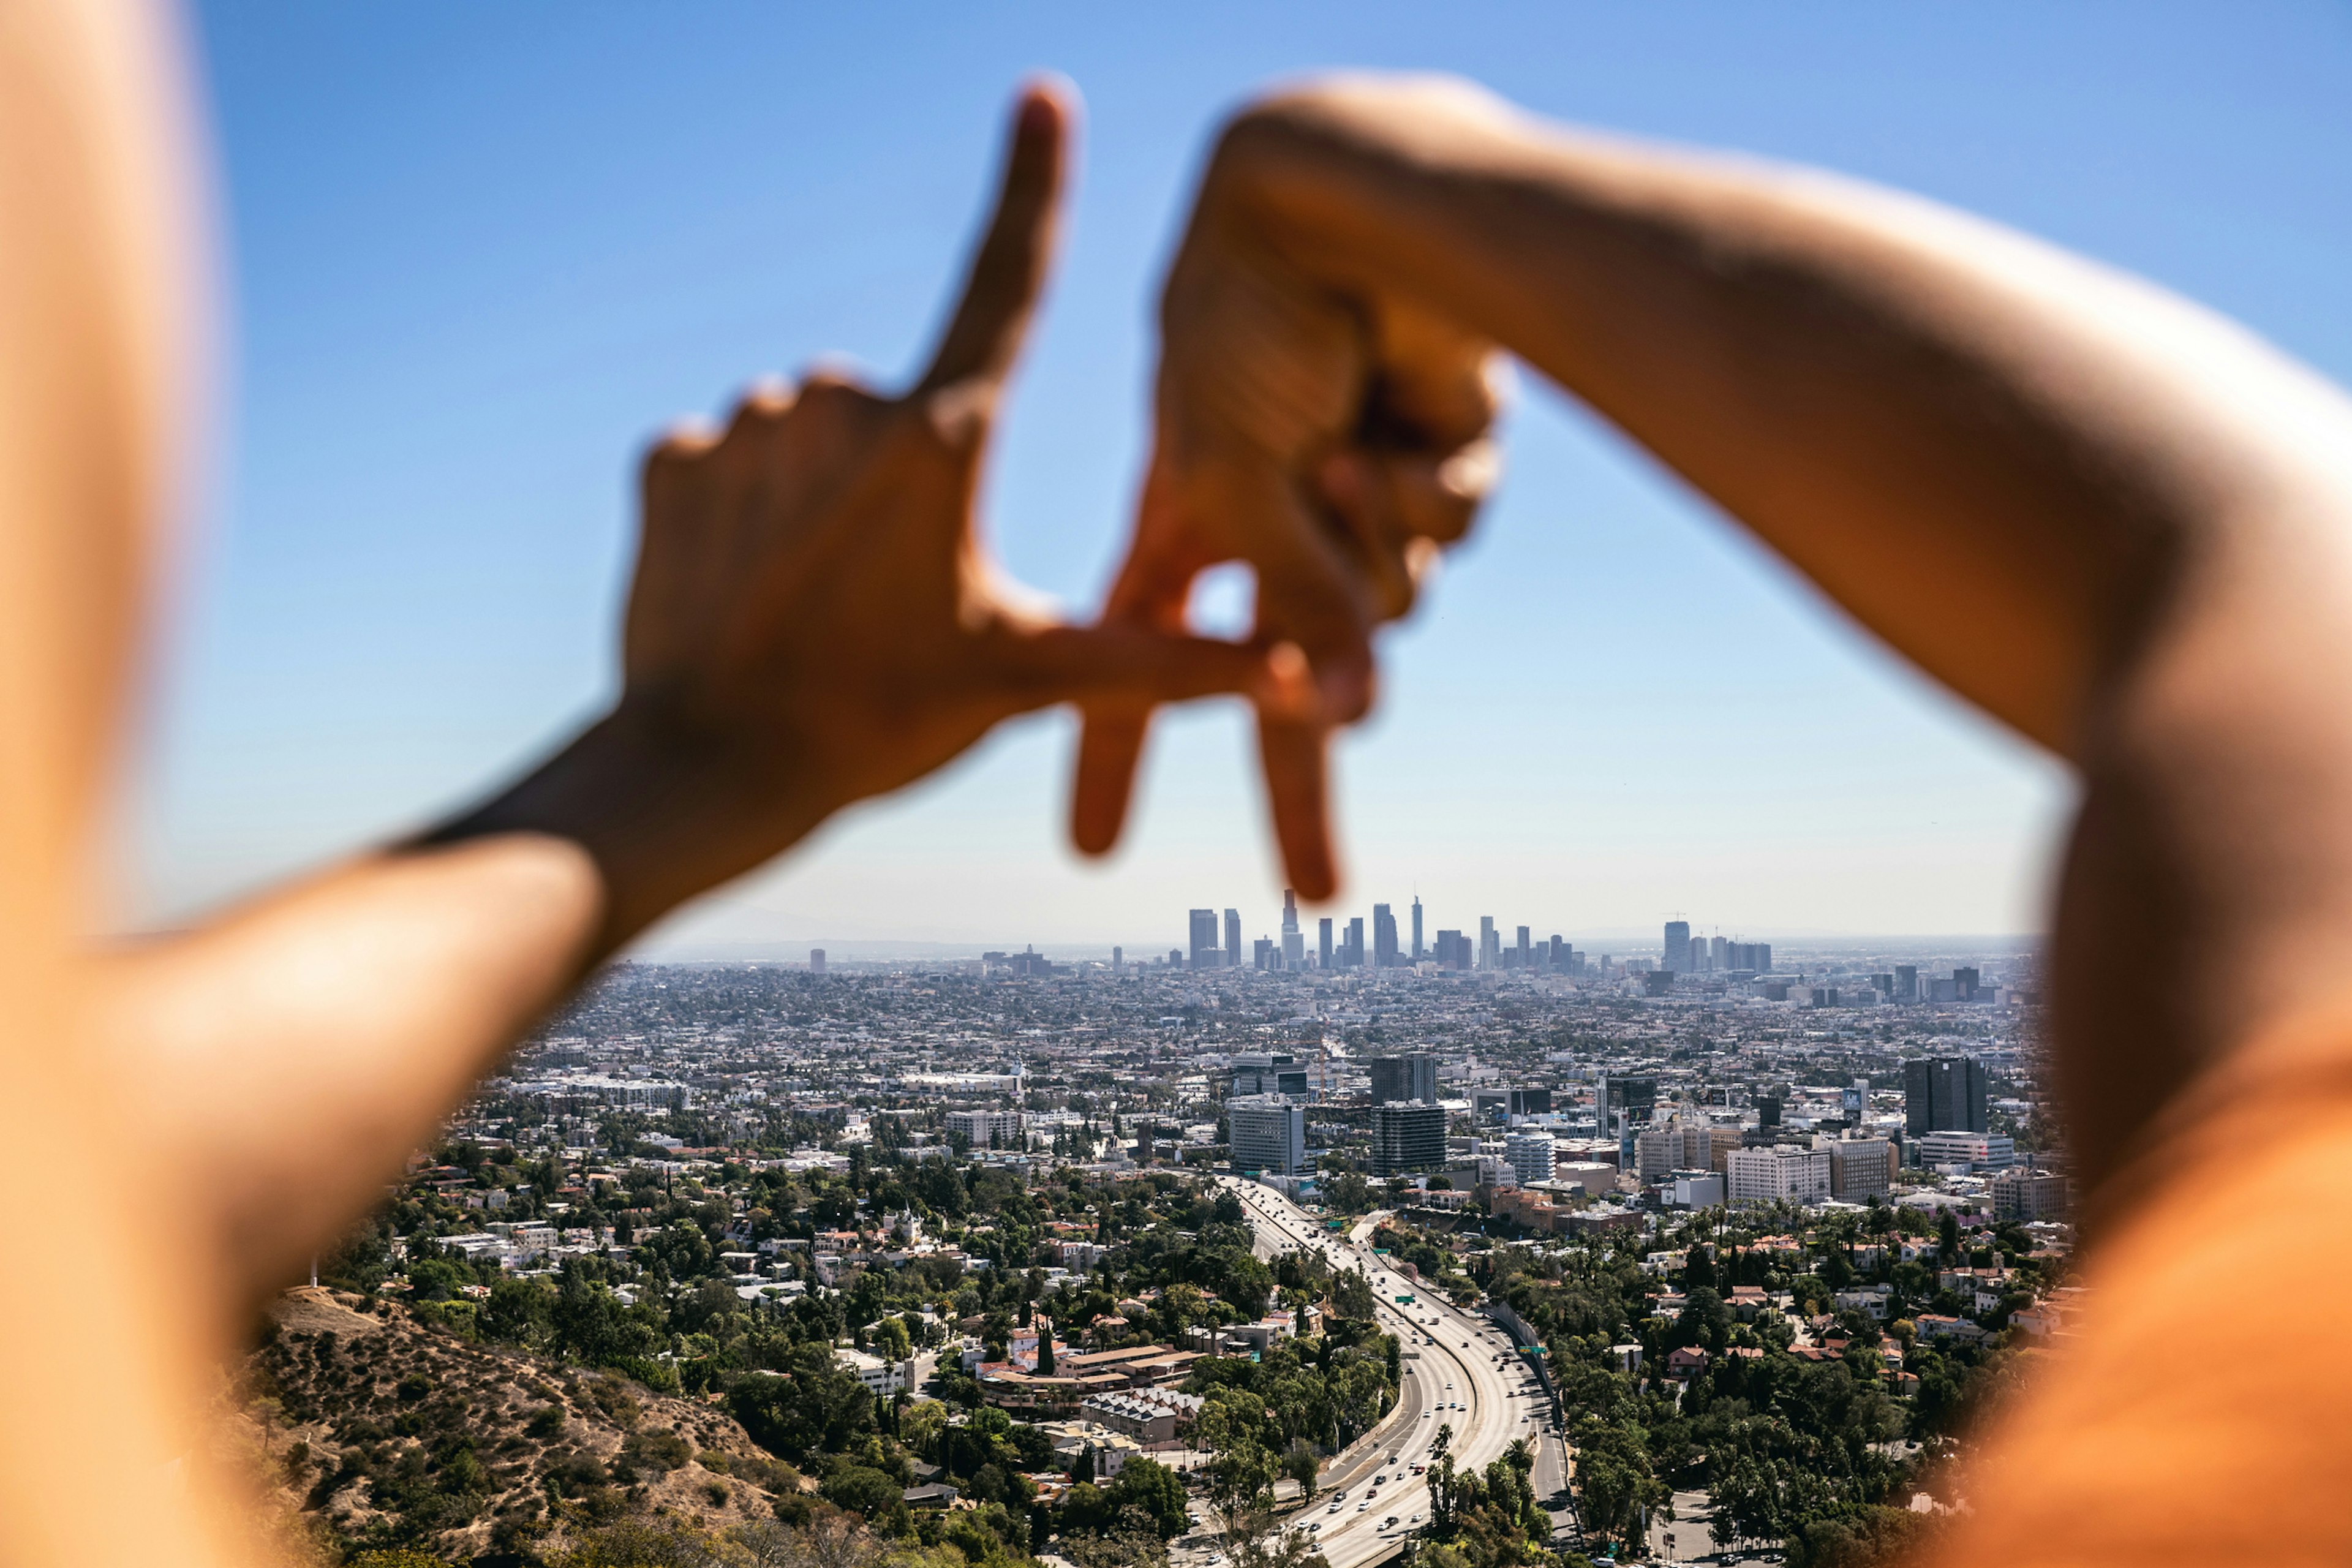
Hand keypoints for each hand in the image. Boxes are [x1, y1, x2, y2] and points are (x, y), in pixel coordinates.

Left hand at [451, 83, 1266, 944]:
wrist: (704, 770)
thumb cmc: (876, 725)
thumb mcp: (1024, 681)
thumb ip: (1160, 663)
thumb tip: (1294, 674)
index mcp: (939, 439)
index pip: (1005, 279)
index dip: (1032, 183)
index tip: (1042, 97)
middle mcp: (839, 404)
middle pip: (905, 406)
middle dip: (910, 478)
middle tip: (895, 593)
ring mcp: (744, 428)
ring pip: (814, 430)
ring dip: (828, 491)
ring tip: (823, 597)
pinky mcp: (670, 460)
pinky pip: (730, 458)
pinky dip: (748, 509)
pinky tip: (751, 586)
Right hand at [1069, 84, 1506, 897]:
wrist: (1351, 203)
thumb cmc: (1249, 323)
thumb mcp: (1236, 479)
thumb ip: (1290, 608)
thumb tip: (1353, 726)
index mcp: (1184, 528)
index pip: (1129, 672)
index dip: (1111, 763)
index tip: (1091, 852)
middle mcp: (1270, 530)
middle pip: (1289, 694)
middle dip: (1300, 797)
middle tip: (1311, 900)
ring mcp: (1356, 503)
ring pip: (1393, 606)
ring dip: (1372, 544)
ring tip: (1342, 456)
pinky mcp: (1435, 469)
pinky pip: (1448, 538)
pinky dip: (1425, 491)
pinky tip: (1393, 421)